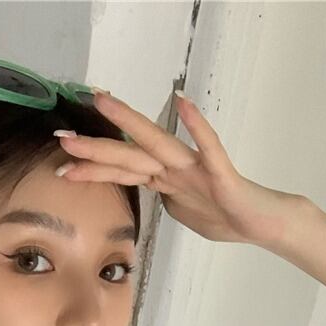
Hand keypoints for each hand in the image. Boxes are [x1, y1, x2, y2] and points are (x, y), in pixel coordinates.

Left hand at [54, 90, 301, 247]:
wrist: (263, 223)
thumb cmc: (227, 218)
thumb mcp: (184, 214)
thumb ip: (166, 201)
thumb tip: (154, 196)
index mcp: (165, 182)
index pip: (122, 174)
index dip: (92, 169)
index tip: (61, 165)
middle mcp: (176, 170)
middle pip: (129, 156)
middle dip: (95, 149)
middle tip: (61, 139)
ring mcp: (197, 169)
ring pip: (157, 144)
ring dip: (130, 123)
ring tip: (102, 103)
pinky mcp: (220, 173)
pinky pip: (208, 146)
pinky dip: (196, 126)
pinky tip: (182, 102)